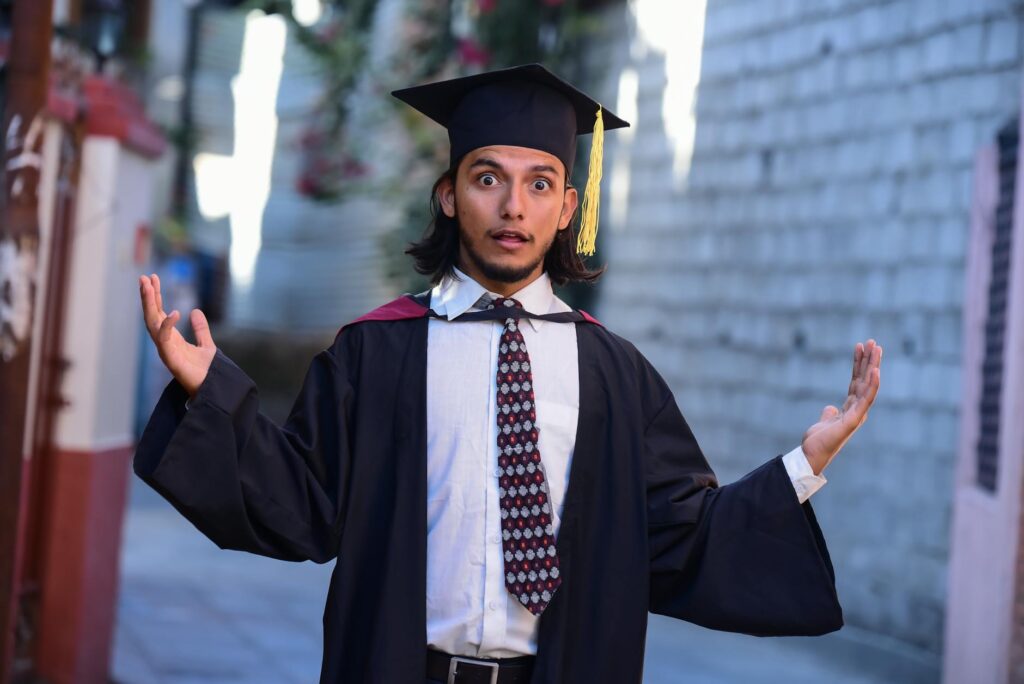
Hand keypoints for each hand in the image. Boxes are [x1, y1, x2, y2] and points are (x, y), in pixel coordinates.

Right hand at [139, 273, 215, 397]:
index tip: (153, 278)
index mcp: (172, 338)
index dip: (155, 296)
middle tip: (144, 277)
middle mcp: (165, 343)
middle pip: (151, 315)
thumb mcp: (207, 344)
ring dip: (149, 304)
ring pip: (152, 323)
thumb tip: (195, 311)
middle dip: (147, 296)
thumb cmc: (207, 371)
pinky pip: (165, 339)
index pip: (159, 313)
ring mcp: (166, 350)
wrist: (213, 389)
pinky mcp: (170, 359)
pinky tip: (174, 312)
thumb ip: (201, 329)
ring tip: (148, 286)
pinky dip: (167, 325)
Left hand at [801, 339, 882, 474]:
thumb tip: (831, 408)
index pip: (857, 381)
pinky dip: (873, 384)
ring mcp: (858, 414)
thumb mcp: (824, 421)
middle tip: (873, 341)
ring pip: (869, 385)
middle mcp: (857, 409)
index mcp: (851, 407)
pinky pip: (866, 399)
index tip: (860, 347)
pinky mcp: (854, 419)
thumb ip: (829, 414)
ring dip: (873, 366)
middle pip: (865, 379)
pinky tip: (876, 370)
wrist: (812, 455)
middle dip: (869, 360)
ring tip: (876, 348)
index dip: (859, 364)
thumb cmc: (818, 441)